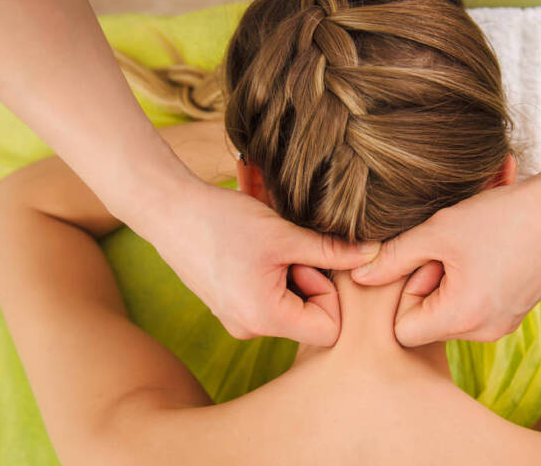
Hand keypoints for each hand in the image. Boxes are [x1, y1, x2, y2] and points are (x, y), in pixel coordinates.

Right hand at [133, 178, 378, 345]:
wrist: (168, 210)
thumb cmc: (222, 221)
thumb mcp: (285, 235)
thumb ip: (332, 250)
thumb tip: (372, 255)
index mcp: (265, 320)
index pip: (328, 330)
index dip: (331, 295)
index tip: (311, 262)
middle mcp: (250, 330)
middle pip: (310, 318)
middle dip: (311, 281)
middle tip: (290, 250)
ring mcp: (238, 321)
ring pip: (291, 306)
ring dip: (293, 275)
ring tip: (271, 248)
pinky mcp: (230, 308)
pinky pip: (270, 300)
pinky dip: (275, 276)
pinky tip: (257, 251)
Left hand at [352, 175, 540, 346]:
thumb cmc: (502, 217)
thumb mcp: (438, 232)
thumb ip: (393, 258)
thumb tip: (359, 276)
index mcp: (462, 319)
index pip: (403, 331)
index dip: (404, 294)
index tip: (424, 262)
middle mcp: (484, 333)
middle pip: (428, 323)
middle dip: (427, 286)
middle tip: (447, 249)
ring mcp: (504, 325)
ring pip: (451, 313)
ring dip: (448, 281)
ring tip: (469, 248)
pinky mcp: (516, 312)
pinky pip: (476, 306)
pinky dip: (471, 281)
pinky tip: (486, 251)